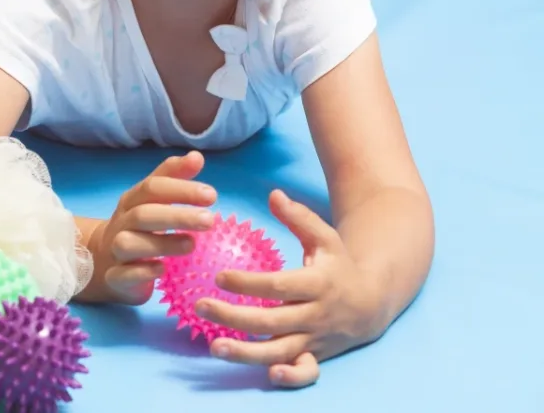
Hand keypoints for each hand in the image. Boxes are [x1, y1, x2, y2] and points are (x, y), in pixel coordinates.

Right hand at [87, 151, 216, 303]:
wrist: (105, 259)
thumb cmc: (140, 226)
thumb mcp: (154, 199)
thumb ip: (173, 177)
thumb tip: (197, 156)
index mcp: (132, 200)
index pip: (152, 188)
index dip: (180, 189)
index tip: (212, 195)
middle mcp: (122, 223)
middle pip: (143, 214)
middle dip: (177, 216)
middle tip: (210, 220)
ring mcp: (115, 250)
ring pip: (129, 243)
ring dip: (162, 243)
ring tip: (192, 245)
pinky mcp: (115, 277)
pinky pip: (123, 274)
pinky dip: (143, 272)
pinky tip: (163, 269)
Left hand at [195, 190, 383, 388]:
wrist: (372, 302)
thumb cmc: (338, 265)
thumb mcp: (325, 237)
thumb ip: (299, 217)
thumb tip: (273, 194)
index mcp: (318, 283)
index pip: (278, 286)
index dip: (248, 283)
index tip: (218, 276)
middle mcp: (317, 315)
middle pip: (272, 321)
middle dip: (234, 316)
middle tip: (200, 305)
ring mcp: (316, 339)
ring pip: (280, 351)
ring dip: (246, 353)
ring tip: (214, 346)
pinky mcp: (316, 356)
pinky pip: (305, 372)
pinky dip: (290, 377)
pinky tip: (266, 375)